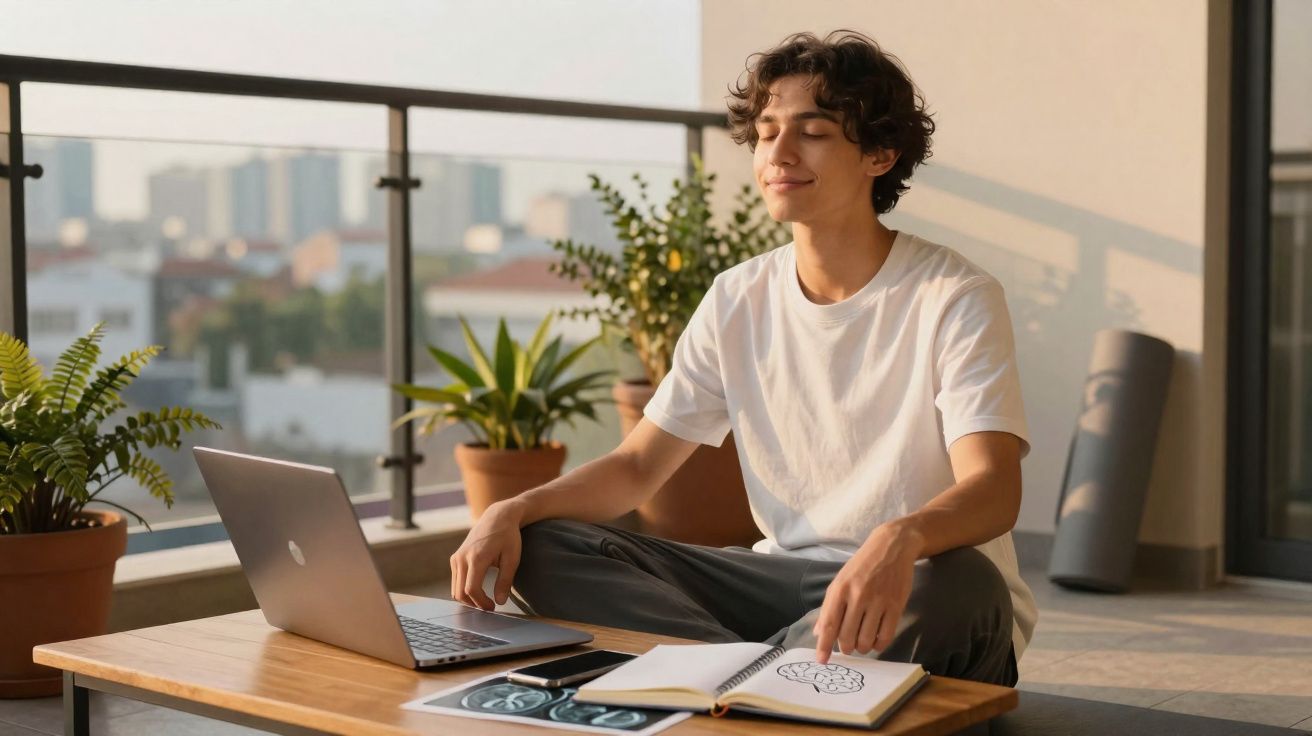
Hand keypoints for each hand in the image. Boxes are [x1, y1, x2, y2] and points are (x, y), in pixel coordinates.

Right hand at [449, 499, 525, 610]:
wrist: (497, 517)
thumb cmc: (508, 537)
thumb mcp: (512, 559)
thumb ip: (505, 581)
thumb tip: (500, 602)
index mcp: (477, 557)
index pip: (471, 589)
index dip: (481, 603)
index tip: (493, 607)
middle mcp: (462, 558)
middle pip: (460, 592)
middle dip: (474, 604)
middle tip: (489, 606)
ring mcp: (456, 558)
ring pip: (455, 589)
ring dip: (468, 599)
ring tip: (484, 600)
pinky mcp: (455, 558)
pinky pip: (456, 581)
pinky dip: (464, 590)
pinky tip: (478, 590)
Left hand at [813, 521, 923, 663]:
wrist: (891, 547)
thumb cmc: (862, 566)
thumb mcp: (840, 580)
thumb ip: (829, 607)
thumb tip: (818, 633)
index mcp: (840, 589)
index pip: (829, 624)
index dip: (824, 645)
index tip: (822, 660)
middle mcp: (858, 596)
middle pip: (847, 637)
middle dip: (846, 648)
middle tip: (847, 646)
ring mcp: (878, 601)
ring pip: (866, 640)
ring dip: (862, 647)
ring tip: (862, 641)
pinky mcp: (896, 606)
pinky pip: (885, 636)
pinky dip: (878, 644)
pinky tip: (875, 639)